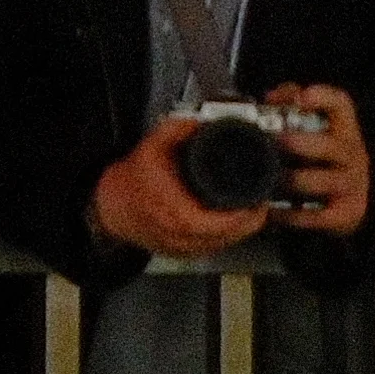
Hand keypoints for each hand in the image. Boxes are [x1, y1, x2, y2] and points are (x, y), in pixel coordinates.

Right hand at [90, 127, 278, 260]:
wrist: (112, 206)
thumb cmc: (132, 181)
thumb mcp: (150, 147)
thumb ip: (174, 130)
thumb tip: (197, 121)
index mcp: (172, 210)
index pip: (214, 224)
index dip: (240, 217)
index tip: (257, 203)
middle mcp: (177, 233)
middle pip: (225, 237)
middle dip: (248, 222)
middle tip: (261, 204)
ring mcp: (180, 247)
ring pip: (221, 245)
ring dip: (240, 231)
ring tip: (252, 211)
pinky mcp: (182, 252)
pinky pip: (212, 248)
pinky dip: (227, 237)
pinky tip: (235, 224)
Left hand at [264, 83, 369, 234]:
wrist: (345, 207)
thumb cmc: (320, 162)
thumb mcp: (313, 133)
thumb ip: (291, 107)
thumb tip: (272, 97)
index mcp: (345, 130)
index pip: (342, 106)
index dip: (324, 98)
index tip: (302, 97)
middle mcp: (353, 156)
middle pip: (333, 146)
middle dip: (302, 143)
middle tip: (277, 141)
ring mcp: (352, 186)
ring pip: (325, 182)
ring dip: (295, 180)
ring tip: (271, 179)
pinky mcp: (345, 214)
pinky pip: (318, 216)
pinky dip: (293, 215)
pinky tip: (272, 212)